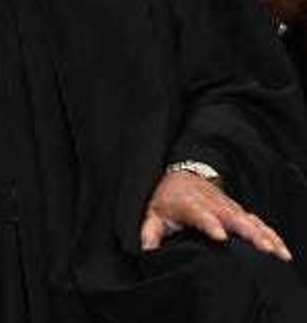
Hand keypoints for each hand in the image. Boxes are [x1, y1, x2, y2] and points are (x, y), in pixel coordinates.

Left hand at [141, 170, 291, 261]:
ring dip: (265, 236)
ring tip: (278, 253)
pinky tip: (281, 249)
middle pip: (233, 218)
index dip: (210, 224)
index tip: (221, 237)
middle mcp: (213, 204)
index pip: (201, 214)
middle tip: (263, 249)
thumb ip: (151, 232)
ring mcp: (229, 207)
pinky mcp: (239, 211)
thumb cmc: (168, 199)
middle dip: (249, 233)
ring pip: (250, 221)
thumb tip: (146, 250)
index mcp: (190, 204)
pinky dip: (271, 234)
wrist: (185, 175)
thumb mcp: (154, 213)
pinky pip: (258, 223)